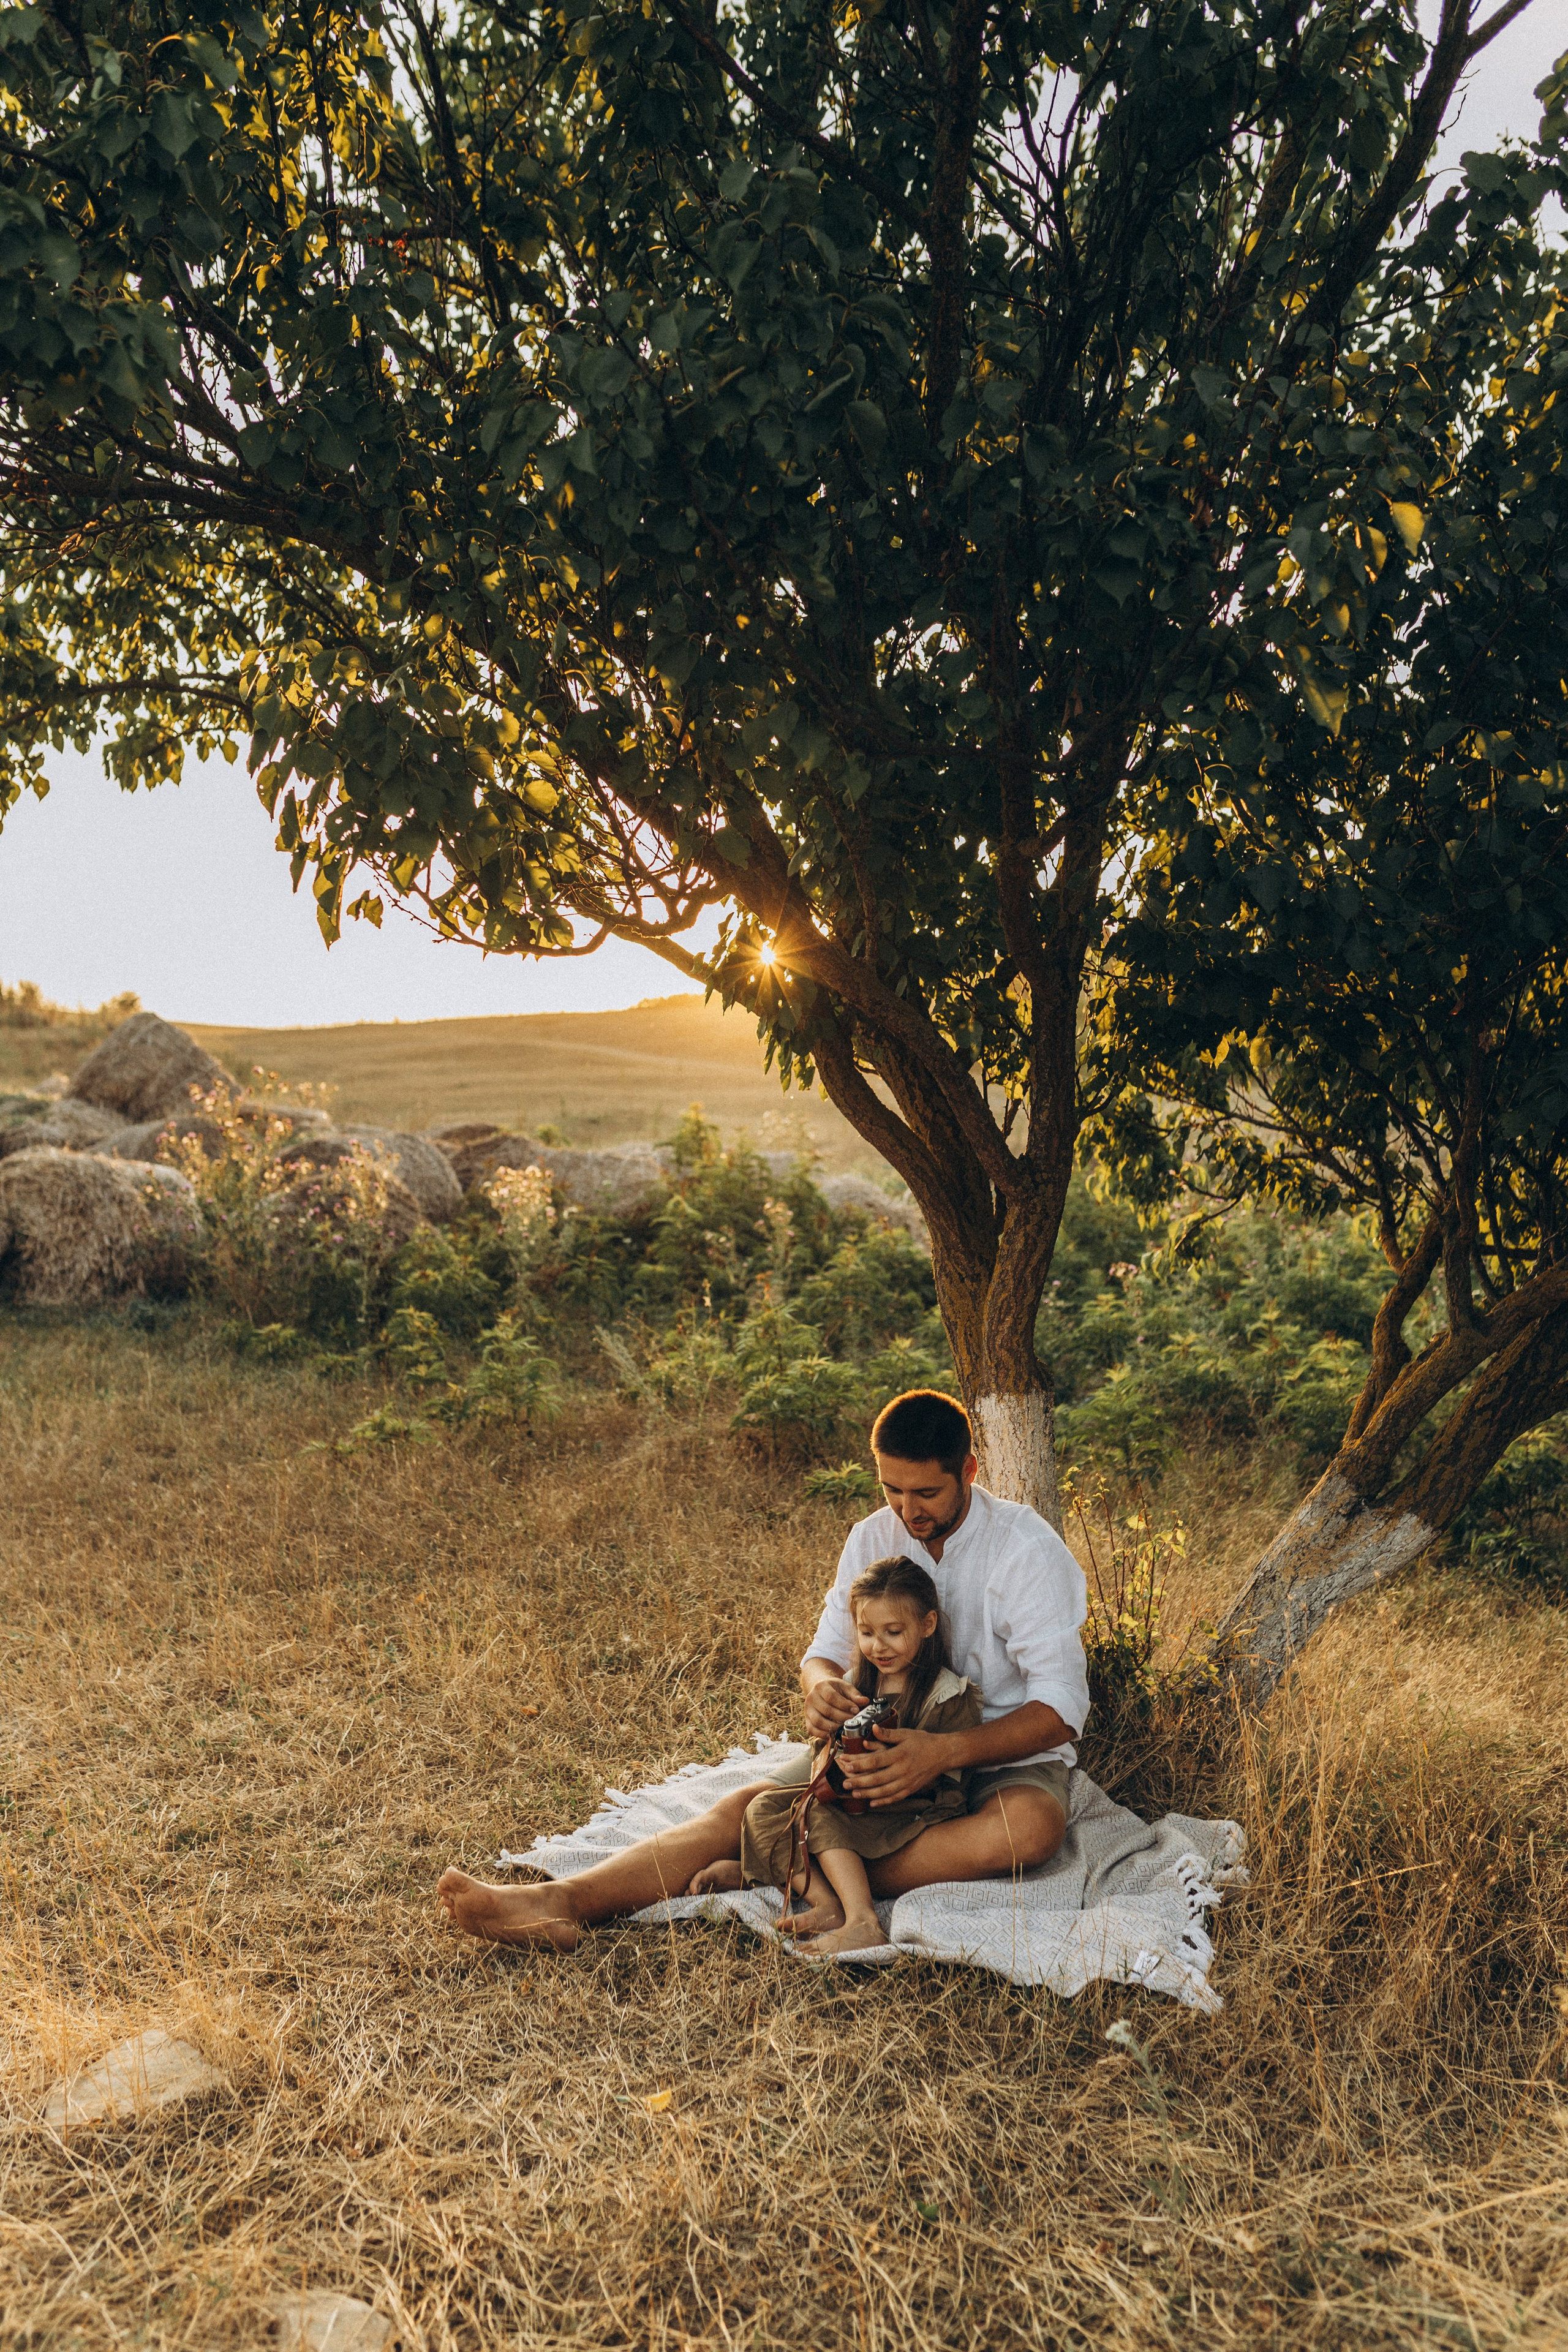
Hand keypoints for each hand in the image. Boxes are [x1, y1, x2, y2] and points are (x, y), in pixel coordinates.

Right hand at [801, 1675, 861, 1740]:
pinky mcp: (807, 1720)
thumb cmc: (835, 1690)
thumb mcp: (845, 1688)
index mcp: (821, 1686)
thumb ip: (855, 1695)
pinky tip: (834, 1734)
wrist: (821, 1691)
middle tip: (853, 1721)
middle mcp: (811, 1698)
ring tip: (845, 1728)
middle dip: (842, 1717)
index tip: (856, 1710)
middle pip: (826, 1710)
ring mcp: (807, 1710)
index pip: (831, 1697)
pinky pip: (812, 1730)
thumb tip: (865, 1701)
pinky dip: (823, 1734)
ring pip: (818, 1721)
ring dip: (834, 1727)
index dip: (844, 1705)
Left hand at [837, 1724, 952, 1807]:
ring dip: (868, 1794)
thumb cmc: (923, 1742)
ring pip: (884, 1791)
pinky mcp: (911, 1789)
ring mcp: (907, 1781)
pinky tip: (872, 1803)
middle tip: (845, 1783)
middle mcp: (903, 1770)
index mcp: (900, 1754)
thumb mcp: (906, 1734)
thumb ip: (888, 1734)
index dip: (860, 1764)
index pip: (876, 1761)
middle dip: (859, 1782)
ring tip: (854, 1793)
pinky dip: (883, 1802)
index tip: (847, 1765)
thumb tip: (873, 1728)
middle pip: (877, 1779)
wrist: (943, 1754)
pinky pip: (895, 1798)